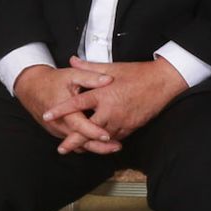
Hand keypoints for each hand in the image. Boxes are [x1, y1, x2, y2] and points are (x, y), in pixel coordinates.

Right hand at [13, 63, 119, 153]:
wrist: (31, 87)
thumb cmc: (51, 81)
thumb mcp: (72, 75)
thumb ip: (91, 78)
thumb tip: (108, 80)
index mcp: (63, 111)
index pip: (79, 126)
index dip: (94, 132)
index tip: (108, 136)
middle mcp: (59, 124)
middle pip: (80, 141)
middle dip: (99, 146)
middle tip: (116, 147)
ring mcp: (58, 130)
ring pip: (76, 144)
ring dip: (94, 147)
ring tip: (112, 147)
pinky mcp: (59, 131)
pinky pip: (73, 141)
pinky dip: (85, 143)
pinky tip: (99, 143)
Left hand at [42, 57, 187, 150]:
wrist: (163, 82)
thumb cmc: (138, 73)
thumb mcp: (112, 67)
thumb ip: (89, 67)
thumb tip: (72, 61)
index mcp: (103, 94)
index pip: (77, 104)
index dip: (61, 110)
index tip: (47, 116)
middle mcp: (111, 110)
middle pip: (88, 129)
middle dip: (74, 140)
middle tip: (62, 148)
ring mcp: (122, 120)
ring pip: (102, 137)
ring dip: (90, 144)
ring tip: (79, 150)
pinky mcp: (132, 126)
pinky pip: (116, 137)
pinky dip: (107, 141)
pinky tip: (100, 144)